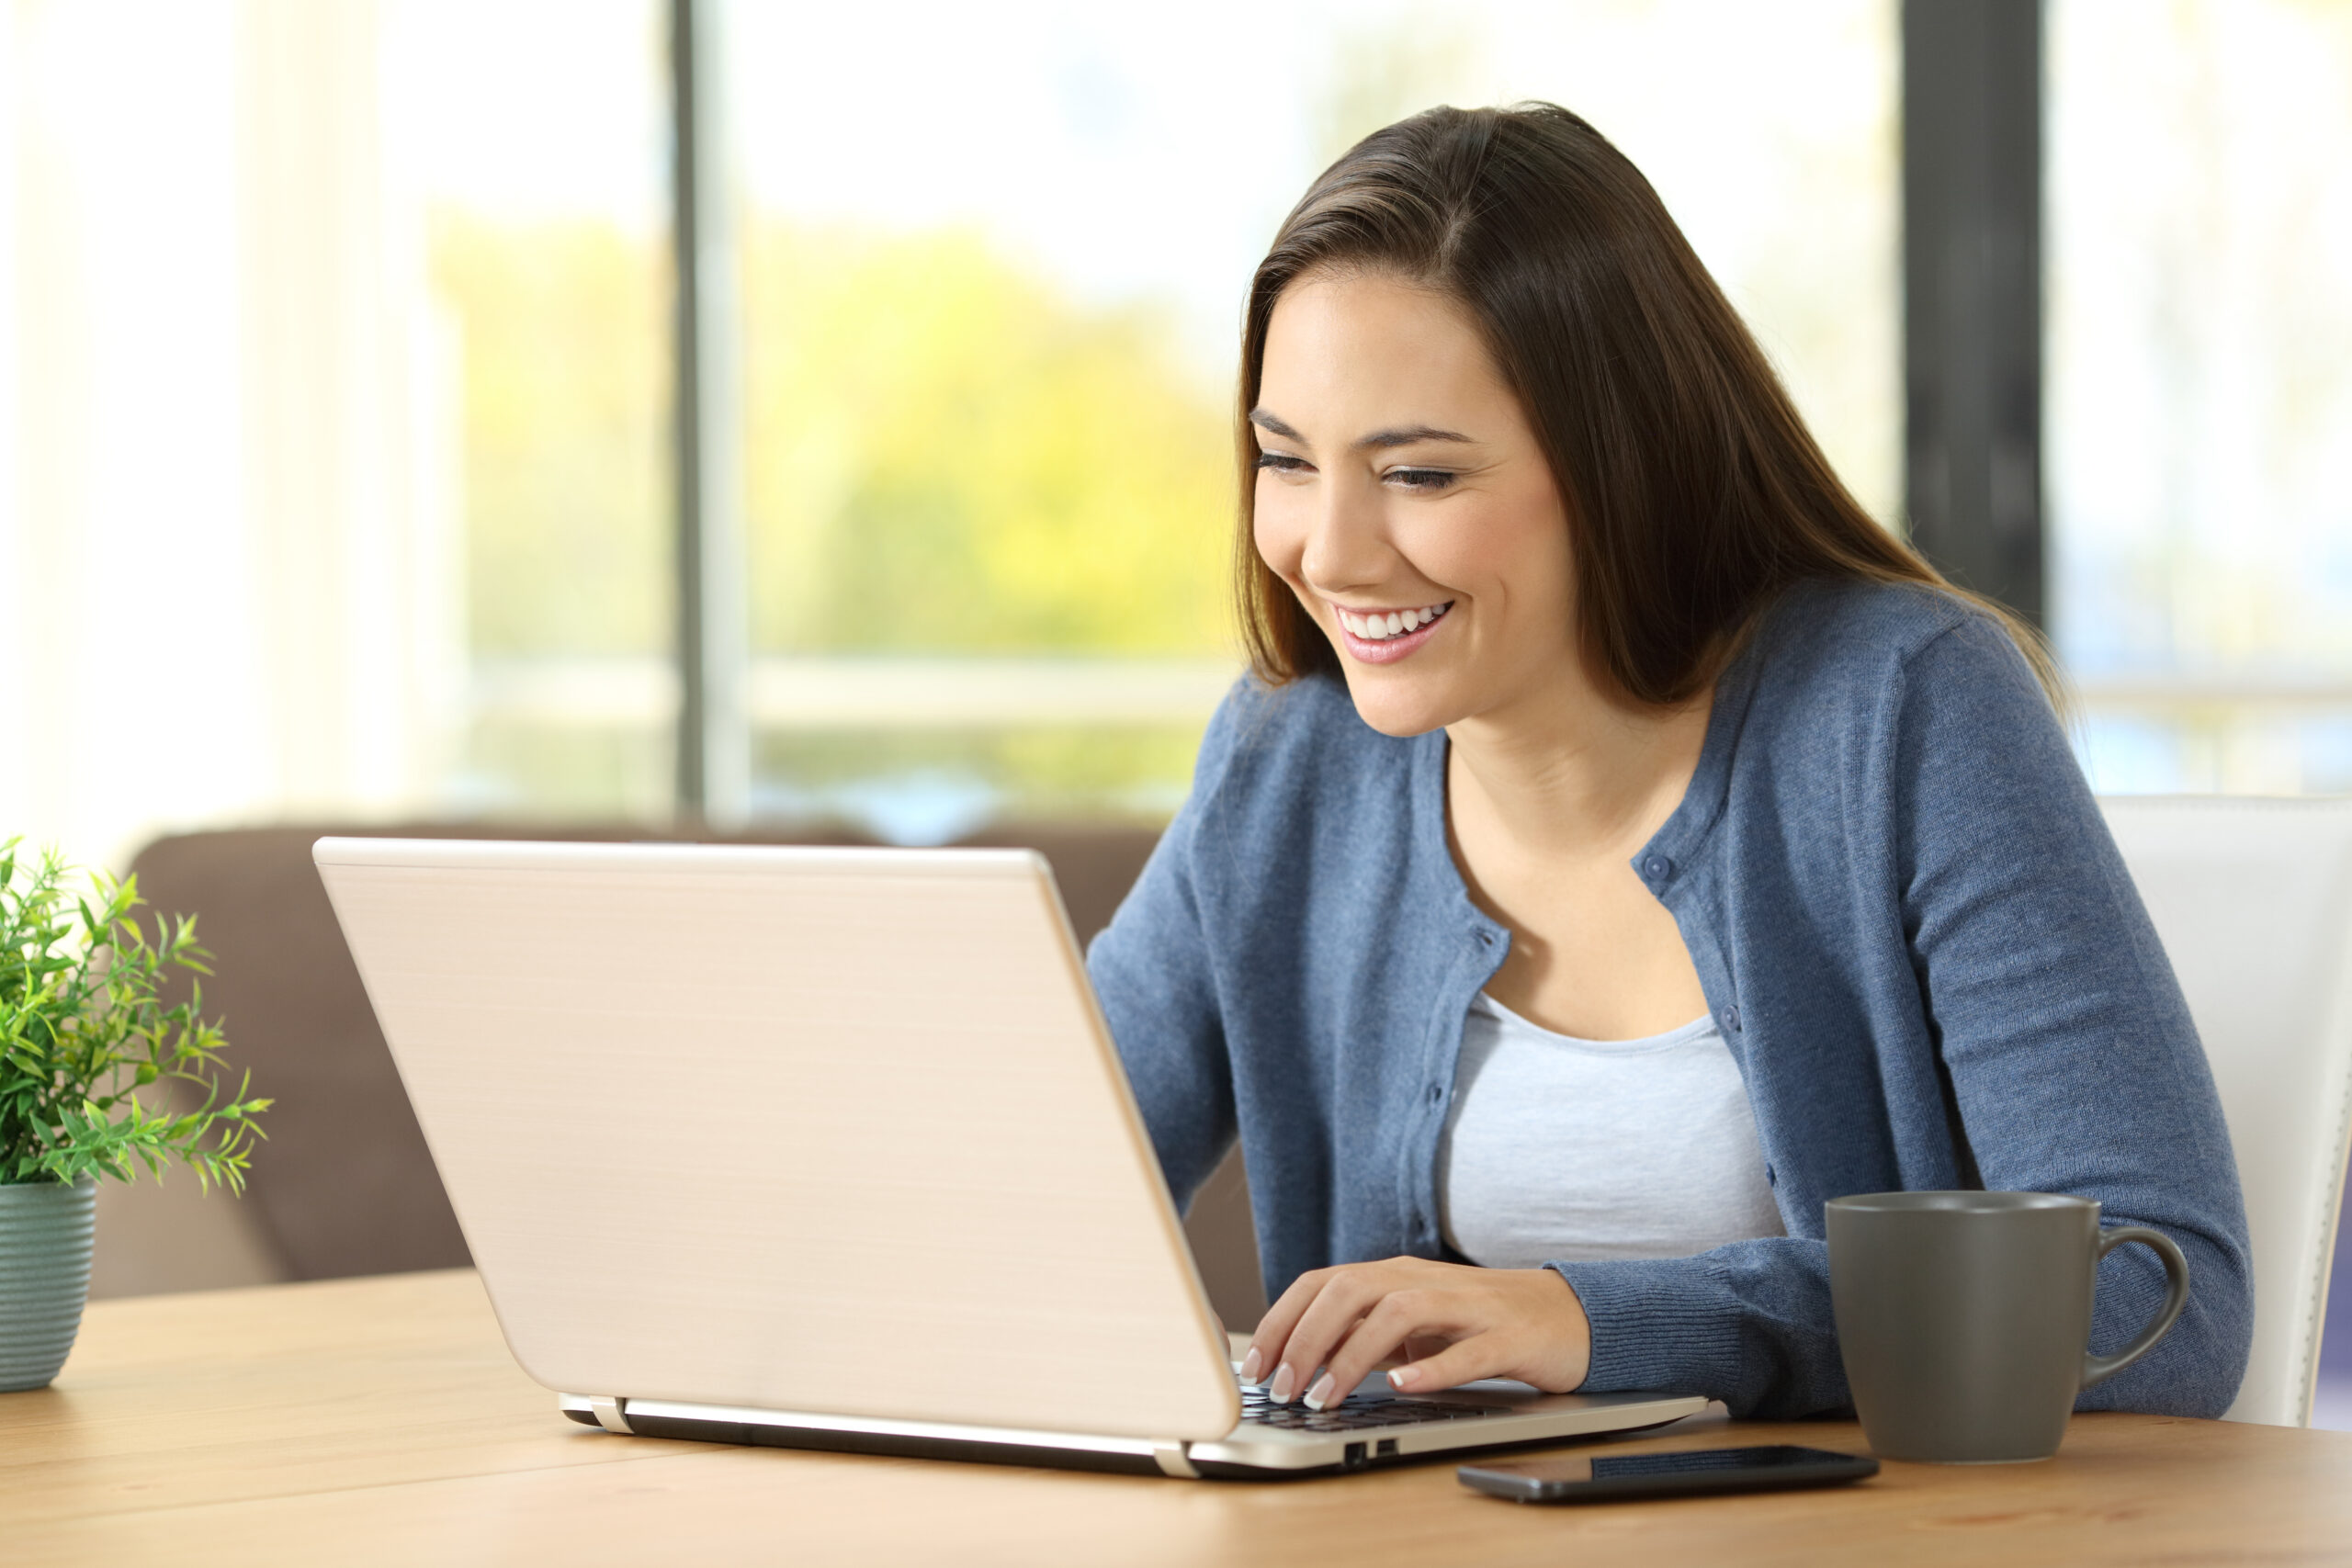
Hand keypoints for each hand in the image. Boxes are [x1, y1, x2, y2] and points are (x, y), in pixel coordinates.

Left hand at [1237, 1256, 1591, 1408]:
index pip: (1323, 1284)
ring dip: (1352, 1356)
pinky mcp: (1509, 1337)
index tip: (1254, 1364)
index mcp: (1396, 1276)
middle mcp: (1425, 1282)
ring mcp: (1469, 1307)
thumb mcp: (1413, 1325)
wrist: (1570, 1317)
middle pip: (1349, 1291)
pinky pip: (1466, 1350)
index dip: (1282, 1320)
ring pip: (1398, 1313)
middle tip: (1283, 1388)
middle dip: (1305, 1339)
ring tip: (1325, 1397)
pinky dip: (1430, 1367)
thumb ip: (1363, 1333)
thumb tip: (1300, 1360)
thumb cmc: (1482, 1323)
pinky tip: (1401, 1385)